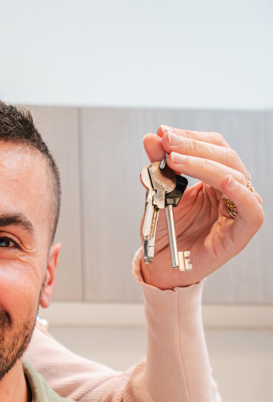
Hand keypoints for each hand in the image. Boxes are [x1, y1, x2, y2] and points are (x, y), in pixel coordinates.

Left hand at [139, 126, 263, 289]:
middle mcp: (231, 190)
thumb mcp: (157, 195)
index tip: (163, 132)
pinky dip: (240, 193)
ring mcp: (238, 209)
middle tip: (167, 142)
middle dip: (193, 145)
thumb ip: (158, 168)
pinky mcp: (242, 233)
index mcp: (215, 178)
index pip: (212, 146)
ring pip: (234, 175)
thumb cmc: (165, 234)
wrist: (162, 269)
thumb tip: (151, 137)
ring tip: (176, 160)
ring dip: (204, 164)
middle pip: (224, 156)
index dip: (190, 136)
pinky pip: (251, 210)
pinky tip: (224, 181)